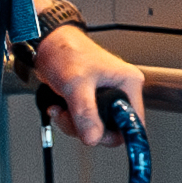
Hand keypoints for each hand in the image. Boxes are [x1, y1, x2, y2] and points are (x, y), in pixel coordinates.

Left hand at [9, 22, 146, 144]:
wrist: (47, 45)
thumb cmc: (66, 51)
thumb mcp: (76, 84)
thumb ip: (85, 113)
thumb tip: (93, 138)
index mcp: (128, 83)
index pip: (134, 122)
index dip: (117, 132)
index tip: (99, 137)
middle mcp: (119, 90)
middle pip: (111, 128)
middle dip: (88, 128)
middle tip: (73, 119)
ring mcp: (104, 97)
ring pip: (95, 127)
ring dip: (74, 124)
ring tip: (62, 110)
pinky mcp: (90, 100)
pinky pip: (84, 121)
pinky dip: (69, 120)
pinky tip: (60, 108)